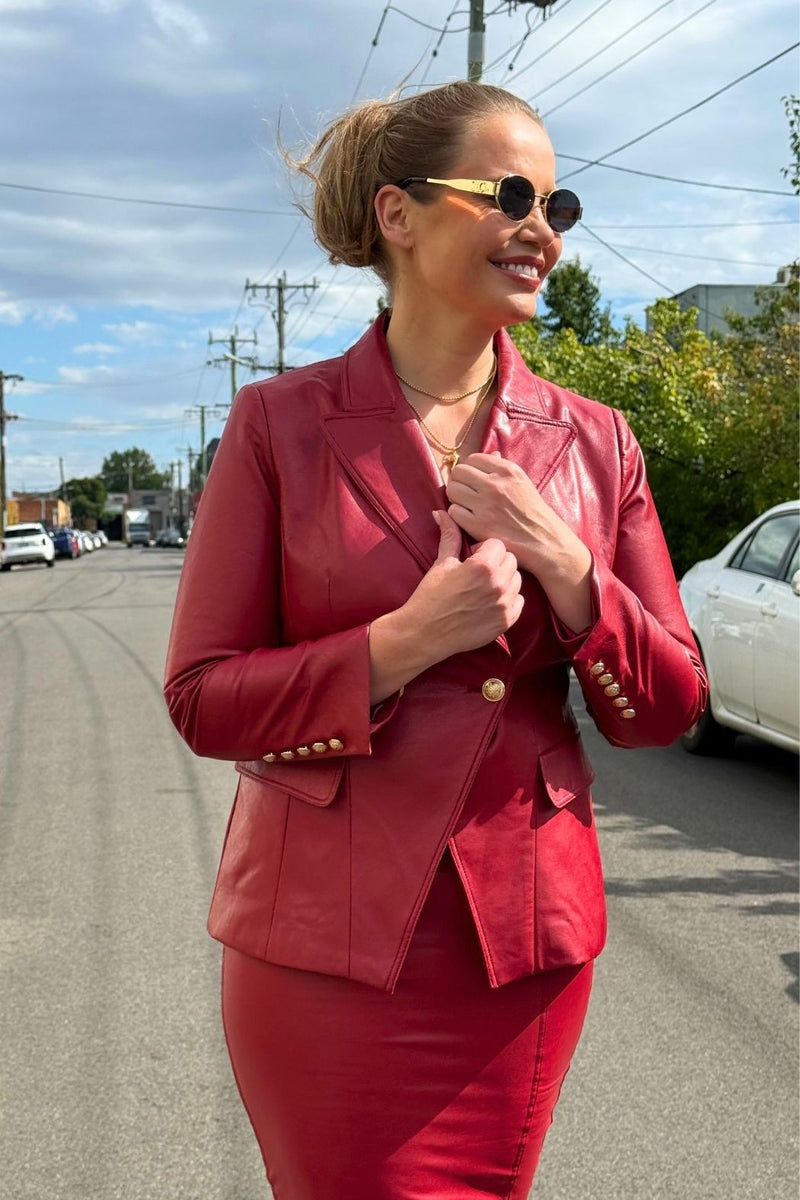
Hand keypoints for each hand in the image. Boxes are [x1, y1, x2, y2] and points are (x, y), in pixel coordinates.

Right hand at [399, 509, 523, 656]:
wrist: (425, 632)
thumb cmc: (430, 596)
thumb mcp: (441, 563)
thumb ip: (450, 536)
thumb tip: (442, 512)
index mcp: (483, 566)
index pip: (497, 544)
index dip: (483, 549)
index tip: (471, 558)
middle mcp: (498, 584)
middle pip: (511, 560)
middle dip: (497, 562)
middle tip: (478, 572)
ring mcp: (504, 604)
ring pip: (518, 580)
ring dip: (504, 580)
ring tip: (484, 587)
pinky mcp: (506, 621)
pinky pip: (519, 602)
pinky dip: (508, 599)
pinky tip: (490, 602)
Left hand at [446, 452, 592, 632]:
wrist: (543, 540)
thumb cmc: (532, 512)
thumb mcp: (522, 482)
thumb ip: (503, 468)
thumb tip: (490, 453)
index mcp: (507, 470)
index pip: (472, 458)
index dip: (469, 469)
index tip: (472, 479)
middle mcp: (494, 484)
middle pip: (458, 472)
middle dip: (459, 481)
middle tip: (465, 492)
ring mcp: (485, 504)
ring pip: (452, 490)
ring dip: (456, 498)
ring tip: (466, 505)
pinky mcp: (478, 524)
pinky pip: (453, 512)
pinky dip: (457, 515)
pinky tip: (467, 519)